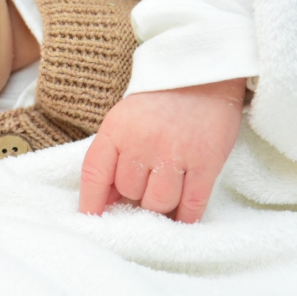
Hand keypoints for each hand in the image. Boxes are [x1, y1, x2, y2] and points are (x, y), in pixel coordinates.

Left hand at [79, 79, 245, 222]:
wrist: (200, 76)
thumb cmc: (156, 103)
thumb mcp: (122, 121)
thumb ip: (111, 157)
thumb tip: (103, 201)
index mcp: (116, 130)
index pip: (94, 174)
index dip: (90, 202)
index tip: (90, 219)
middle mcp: (143, 142)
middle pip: (129, 192)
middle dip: (134, 196)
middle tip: (145, 184)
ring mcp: (175, 153)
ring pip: (159, 203)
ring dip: (160, 206)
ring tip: (164, 191)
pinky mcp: (206, 163)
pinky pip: (192, 205)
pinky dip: (185, 217)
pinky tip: (181, 215)